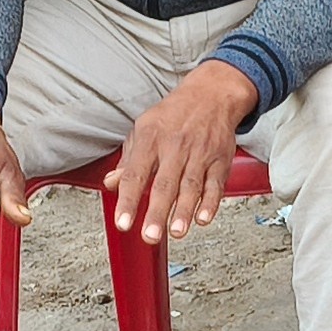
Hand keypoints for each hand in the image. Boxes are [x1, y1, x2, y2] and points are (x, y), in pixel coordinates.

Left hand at [103, 61, 256, 244]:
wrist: (212, 94)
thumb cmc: (174, 115)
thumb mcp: (143, 129)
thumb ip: (128, 159)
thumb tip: (111, 184)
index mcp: (150, 139)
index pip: (135, 173)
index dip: (128, 200)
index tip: (122, 223)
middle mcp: (175, 146)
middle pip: (164, 184)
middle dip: (157, 212)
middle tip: (149, 236)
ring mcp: (200, 154)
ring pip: (191, 186)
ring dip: (184, 211)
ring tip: (176, 232)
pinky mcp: (220, 160)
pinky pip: (215, 184)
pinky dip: (210, 202)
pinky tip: (203, 218)